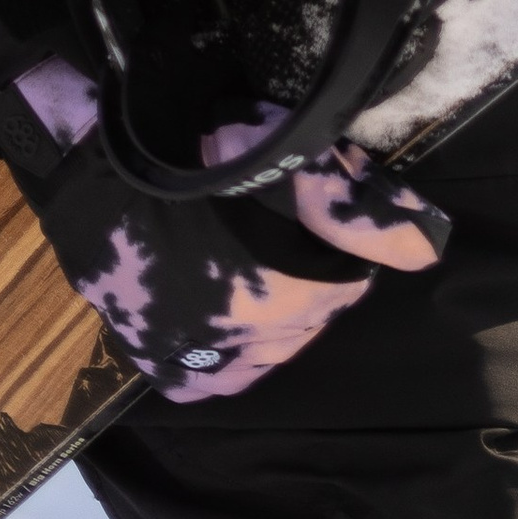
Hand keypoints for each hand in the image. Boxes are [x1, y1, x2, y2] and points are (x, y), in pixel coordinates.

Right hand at [0, 60, 445, 403]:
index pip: (354, 278)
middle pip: (314, 315)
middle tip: (291, 224)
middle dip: (317, 273)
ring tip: (259, 260)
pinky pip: (217, 378)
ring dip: (280, 311)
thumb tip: (426, 245)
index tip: (329, 203)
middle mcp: (248, 342)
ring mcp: (199, 359)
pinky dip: (232, 351)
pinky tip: (227, 311)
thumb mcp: (288, 149)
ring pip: (273, 349)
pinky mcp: (159, 365)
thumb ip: (356, 199)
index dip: (350, 236)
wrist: (91, 158)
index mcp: (285, 291)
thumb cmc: (195, 141)